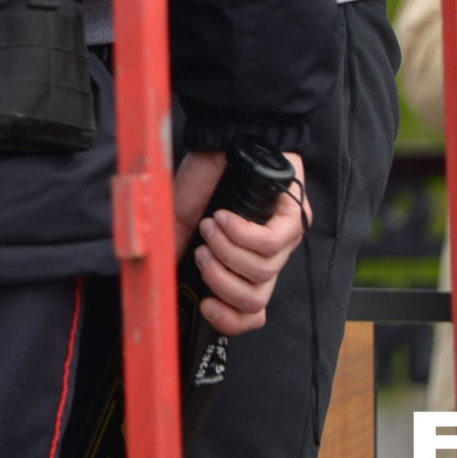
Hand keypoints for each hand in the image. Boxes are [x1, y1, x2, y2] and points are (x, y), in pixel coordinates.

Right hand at [173, 149, 307, 335]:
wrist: (224, 138)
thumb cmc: (206, 176)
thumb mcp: (182, 218)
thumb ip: (177, 249)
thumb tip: (163, 278)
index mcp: (243, 261)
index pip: (250, 310)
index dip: (232, 320)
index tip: (207, 306)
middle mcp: (268, 256)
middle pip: (255, 301)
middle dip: (222, 283)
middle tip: (204, 254)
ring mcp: (284, 240)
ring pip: (262, 275)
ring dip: (227, 251)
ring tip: (212, 225)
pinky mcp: (293, 218)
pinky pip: (270, 244)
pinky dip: (241, 234)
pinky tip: (225, 216)